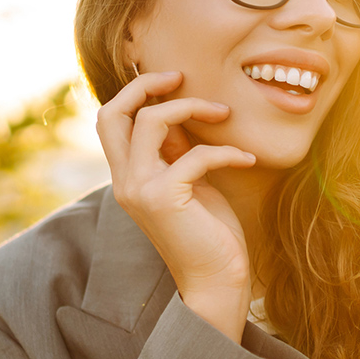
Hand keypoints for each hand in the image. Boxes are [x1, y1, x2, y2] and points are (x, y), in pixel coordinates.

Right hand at [95, 69, 256, 340]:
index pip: (110, 120)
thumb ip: (176, 149)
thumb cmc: (208, 233)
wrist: (215, 281)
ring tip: (225, 114)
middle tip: (182, 77)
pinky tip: (248, 159)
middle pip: (112, 113)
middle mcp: (124, 181)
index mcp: (127, 176)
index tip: (174, 80)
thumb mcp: (189, 181)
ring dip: (192, 108)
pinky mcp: (164, 199)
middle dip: (145, 84)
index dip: (137, 91)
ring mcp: (140, 190)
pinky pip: (196, 154)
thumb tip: (181, 109)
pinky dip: (227, 151)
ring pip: (150, 121)